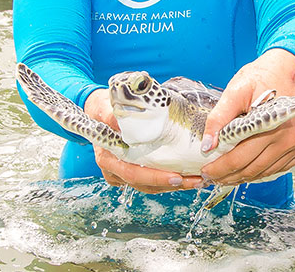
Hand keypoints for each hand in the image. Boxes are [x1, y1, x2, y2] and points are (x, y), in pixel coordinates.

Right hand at [84, 89, 203, 193]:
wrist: (98, 109)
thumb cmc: (104, 108)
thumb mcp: (108, 108)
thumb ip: (115, 116)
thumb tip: (127, 122)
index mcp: (108, 157)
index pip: (133, 173)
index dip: (155, 177)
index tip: (177, 177)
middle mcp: (113, 169)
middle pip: (143, 184)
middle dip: (171, 184)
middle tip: (195, 181)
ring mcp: (120, 172)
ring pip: (147, 186)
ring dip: (172, 185)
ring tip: (196, 180)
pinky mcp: (129, 170)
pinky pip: (148, 182)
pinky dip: (165, 180)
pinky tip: (185, 176)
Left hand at [200, 49, 294, 185]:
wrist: (291, 66)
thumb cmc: (263, 76)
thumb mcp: (236, 90)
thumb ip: (219, 117)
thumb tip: (207, 145)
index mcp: (273, 124)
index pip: (240, 157)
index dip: (220, 168)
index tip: (205, 171)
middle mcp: (292, 137)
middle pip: (253, 168)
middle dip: (229, 176)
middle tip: (213, 177)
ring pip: (267, 171)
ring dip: (246, 176)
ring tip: (227, 176)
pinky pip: (282, 166)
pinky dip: (263, 170)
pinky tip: (249, 169)